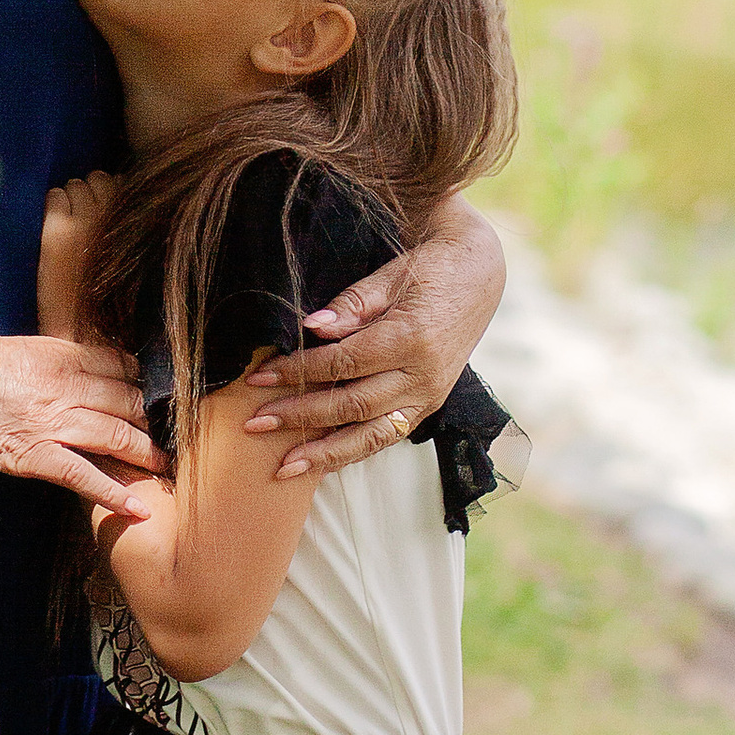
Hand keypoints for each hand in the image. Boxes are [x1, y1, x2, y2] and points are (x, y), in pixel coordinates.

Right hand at [0, 327, 161, 514]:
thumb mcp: (19, 351)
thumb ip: (54, 362)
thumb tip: (81, 374)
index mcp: (63, 354)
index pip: (123, 366)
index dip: (149, 383)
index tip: (169, 395)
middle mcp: (66, 385)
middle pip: (129, 402)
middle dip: (158, 421)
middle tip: (183, 436)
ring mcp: (51, 421)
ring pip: (117, 436)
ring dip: (149, 455)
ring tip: (171, 468)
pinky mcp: (32, 455)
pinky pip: (83, 476)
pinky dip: (113, 494)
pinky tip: (137, 507)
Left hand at [37, 169, 120, 341]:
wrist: (87, 332)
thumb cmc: (112, 300)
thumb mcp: (136, 259)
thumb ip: (131, 226)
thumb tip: (122, 195)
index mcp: (138, 223)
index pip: (122, 183)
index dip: (110, 197)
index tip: (104, 217)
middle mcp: (114, 215)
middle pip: (98, 178)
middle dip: (90, 194)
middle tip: (84, 221)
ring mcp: (85, 220)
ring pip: (75, 184)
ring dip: (71, 200)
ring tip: (70, 227)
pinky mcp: (58, 230)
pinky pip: (54, 196)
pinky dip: (52, 207)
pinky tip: (54, 231)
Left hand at [242, 200, 506, 479]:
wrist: (478, 273)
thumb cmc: (429, 267)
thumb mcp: (391, 274)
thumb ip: (353, 303)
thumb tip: (312, 328)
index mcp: (411, 337)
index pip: (343, 363)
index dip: (299, 371)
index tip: (260, 375)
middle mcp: (423, 375)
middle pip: (352, 405)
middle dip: (300, 417)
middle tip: (255, 424)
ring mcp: (430, 395)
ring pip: (371, 435)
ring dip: (324, 454)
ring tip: (284, 468)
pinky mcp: (430, 405)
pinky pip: (387, 437)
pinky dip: (352, 452)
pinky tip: (321, 462)